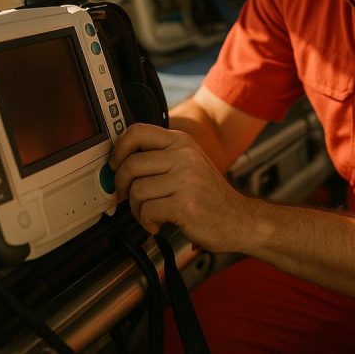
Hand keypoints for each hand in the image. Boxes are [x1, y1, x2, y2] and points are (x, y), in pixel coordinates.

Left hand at [108, 124, 253, 251]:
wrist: (240, 220)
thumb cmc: (209, 196)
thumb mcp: (188, 165)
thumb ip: (160, 158)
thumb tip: (118, 163)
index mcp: (182, 143)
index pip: (137, 131)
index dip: (118, 149)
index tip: (114, 165)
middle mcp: (184, 156)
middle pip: (130, 164)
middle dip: (121, 186)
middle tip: (126, 196)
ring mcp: (186, 179)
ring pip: (136, 190)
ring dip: (136, 209)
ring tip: (150, 213)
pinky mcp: (185, 204)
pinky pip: (147, 211)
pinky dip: (147, 222)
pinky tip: (158, 224)